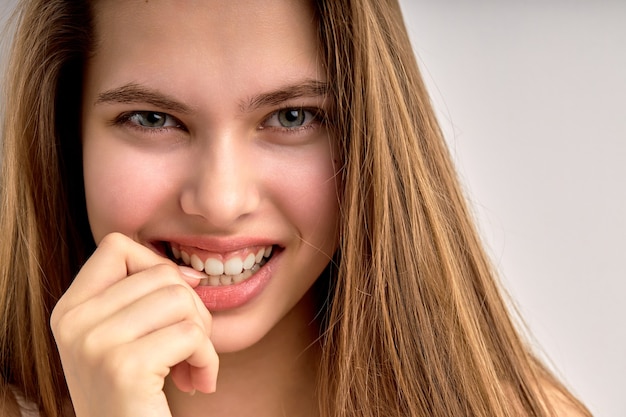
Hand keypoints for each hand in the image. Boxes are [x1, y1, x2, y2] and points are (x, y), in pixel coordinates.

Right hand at [51, 233, 218, 416]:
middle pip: (162, 274)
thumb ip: (140, 299)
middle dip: (192, 309)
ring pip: (181, 299)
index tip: (174, 303)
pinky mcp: (124, 367)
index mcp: (69, 310)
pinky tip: (197, 383)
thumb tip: (191, 273)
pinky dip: (207, 359)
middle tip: (189, 346)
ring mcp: (95, 344)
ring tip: (192, 366)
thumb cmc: (132, 397)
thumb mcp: (120, 340)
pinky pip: (191, 335)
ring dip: (203, 336)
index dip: (156, 265)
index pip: (116, 246)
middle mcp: (73, 323)